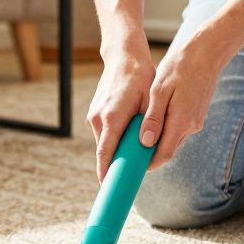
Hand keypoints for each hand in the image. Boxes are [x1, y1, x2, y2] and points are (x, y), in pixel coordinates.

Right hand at [87, 42, 155, 179]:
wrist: (123, 56)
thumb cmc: (140, 77)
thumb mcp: (149, 100)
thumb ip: (149, 124)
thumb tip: (149, 146)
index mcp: (111, 117)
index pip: (105, 152)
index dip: (106, 171)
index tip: (107, 187)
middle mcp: (98, 118)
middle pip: (105, 150)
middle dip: (116, 163)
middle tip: (129, 177)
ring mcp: (94, 115)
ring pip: (105, 142)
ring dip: (117, 150)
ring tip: (134, 155)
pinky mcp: (95, 112)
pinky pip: (105, 133)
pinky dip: (115, 139)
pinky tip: (129, 137)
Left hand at [141, 37, 226, 169]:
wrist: (206, 54)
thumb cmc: (180, 67)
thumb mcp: (160, 90)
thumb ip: (153, 117)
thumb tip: (146, 142)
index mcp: (181, 121)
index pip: (164, 155)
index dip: (148, 164)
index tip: (132, 166)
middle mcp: (191, 126)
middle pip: (168, 149)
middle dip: (150, 153)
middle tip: (130, 151)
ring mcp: (196, 121)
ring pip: (173, 139)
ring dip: (158, 141)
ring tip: (138, 135)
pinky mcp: (197, 115)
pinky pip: (179, 129)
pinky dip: (166, 130)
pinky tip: (154, 121)